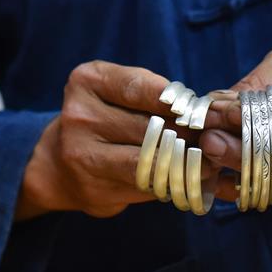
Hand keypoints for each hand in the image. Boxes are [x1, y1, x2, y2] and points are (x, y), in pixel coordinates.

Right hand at [16, 61, 198, 219]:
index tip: (200, 111)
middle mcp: (79, 116)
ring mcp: (83, 155)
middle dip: (188, 134)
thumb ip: (153, 96)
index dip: (178, 102)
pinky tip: (186, 179)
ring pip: (151, 159)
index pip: (142, 88)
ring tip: (207, 161)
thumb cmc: (104, 121)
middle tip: (214, 140)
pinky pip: (147, 185)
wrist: (57, 165)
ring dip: (186, 161)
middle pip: (150, 126)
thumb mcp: (118, 93)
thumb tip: (205, 115)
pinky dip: (172, 183)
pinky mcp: (95, 190)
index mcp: (87, 82)